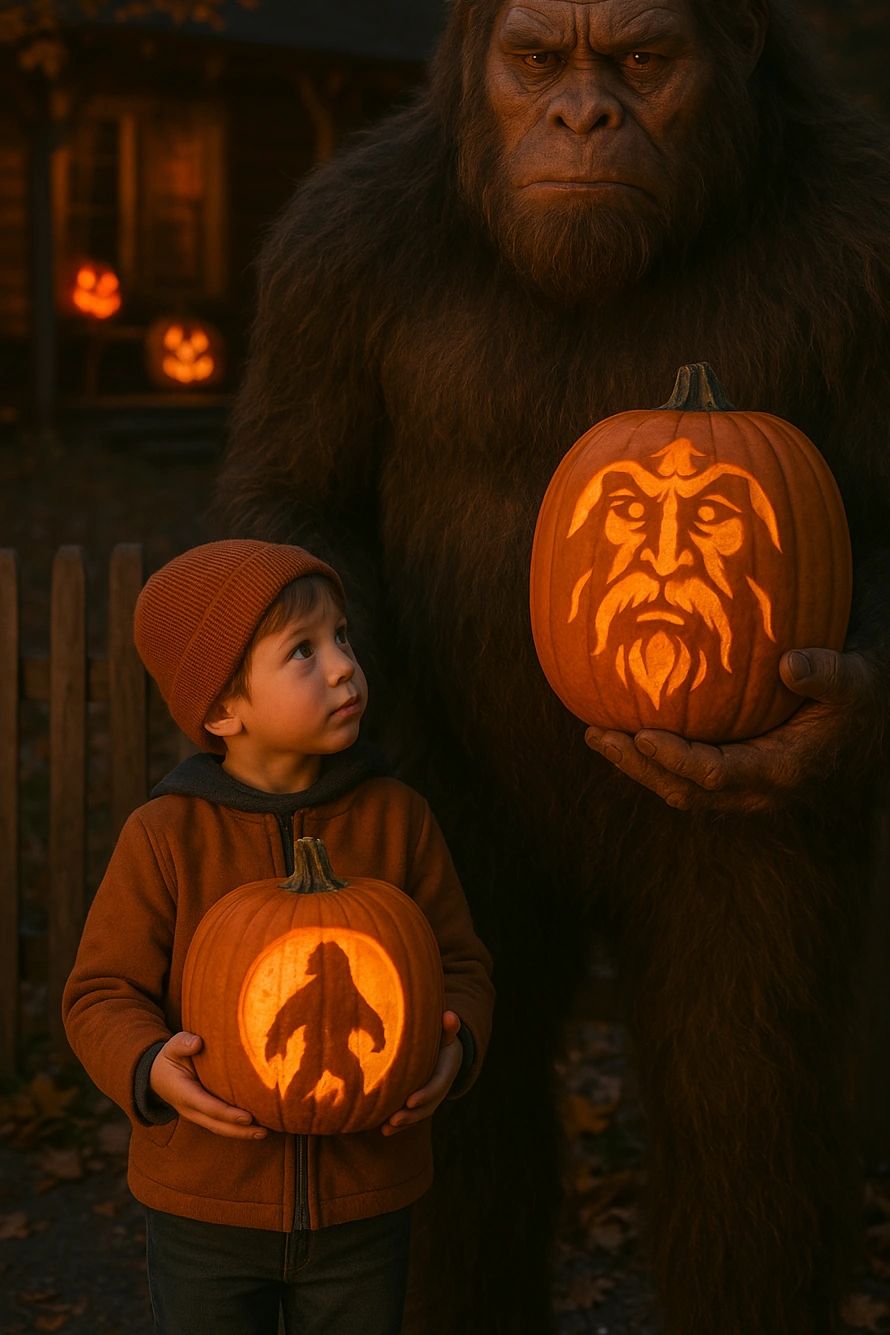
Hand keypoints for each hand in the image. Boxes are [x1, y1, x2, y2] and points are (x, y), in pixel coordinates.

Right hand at [150, 1031, 266, 1139]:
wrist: (156, 1074)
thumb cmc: (169, 1057)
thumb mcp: (172, 1047)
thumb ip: (182, 1044)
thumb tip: (197, 1043)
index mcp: (183, 1093)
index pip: (208, 1106)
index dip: (228, 1114)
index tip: (247, 1117)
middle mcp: (189, 1109)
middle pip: (216, 1125)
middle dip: (240, 1130)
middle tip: (263, 1132)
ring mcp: (196, 1114)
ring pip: (219, 1128)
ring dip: (241, 1133)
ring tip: (264, 1133)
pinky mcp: (203, 1114)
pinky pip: (220, 1124)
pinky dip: (236, 1128)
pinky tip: (254, 1127)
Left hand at [381, 1012, 462, 1136]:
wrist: (448, 1054)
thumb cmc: (443, 1040)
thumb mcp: (447, 1033)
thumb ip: (448, 1027)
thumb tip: (450, 1016)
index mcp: (446, 1071)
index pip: (437, 1086)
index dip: (425, 1094)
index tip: (410, 1101)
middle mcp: (440, 1088)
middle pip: (428, 1106)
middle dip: (411, 1115)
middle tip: (394, 1119)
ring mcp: (431, 1098)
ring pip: (419, 1115)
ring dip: (404, 1123)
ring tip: (386, 1127)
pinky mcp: (421, 1103)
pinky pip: (412, 1117)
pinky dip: (400, 1126)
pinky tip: (384, 1130)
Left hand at [584, 647, 875, 813]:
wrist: (861, 719)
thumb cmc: (854, 692)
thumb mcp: (851, 679)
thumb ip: (825, 673)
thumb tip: (791, 665)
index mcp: (781, 771)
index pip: (716, 774)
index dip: (675, 758)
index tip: (641, 733)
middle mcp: (756, 790)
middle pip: (684, 790)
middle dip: (638, 766)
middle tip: (598, 734)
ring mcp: (740, 789)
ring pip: (678, 789)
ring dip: (635, 765)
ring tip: (596, 733)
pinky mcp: (730, 777)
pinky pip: (683, 775)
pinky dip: (650, 757)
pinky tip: (622, 728)